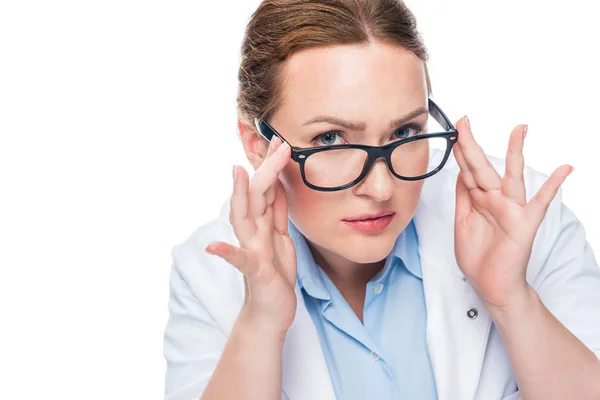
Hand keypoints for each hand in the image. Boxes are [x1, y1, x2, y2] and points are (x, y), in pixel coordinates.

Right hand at [205, 136, 296, 334]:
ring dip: (240, 195)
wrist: (271, 311)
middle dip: (263, 168)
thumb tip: (277, 180)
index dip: (269, 162)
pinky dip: (225, 253)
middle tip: (275, 142)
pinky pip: (238, 260)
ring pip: (244, 218)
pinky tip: (212, 247)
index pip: (265, 187)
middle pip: (255, 195)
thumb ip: (276, 209)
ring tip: (237, 172)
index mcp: (262, 222)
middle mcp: (253, 232)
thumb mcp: (280, 234)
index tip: (276, 137)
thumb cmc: (274, 271)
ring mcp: (251, 249)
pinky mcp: (254, 271)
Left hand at [452, 116, 573, 311]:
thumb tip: (460, 173)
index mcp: (479, 200)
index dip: (461, 152)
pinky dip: (553, 185)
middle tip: (463, 121)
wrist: (491, 285)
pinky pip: (541, 202)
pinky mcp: (524, 223)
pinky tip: (564, 169)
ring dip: (514, 152)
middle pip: (482, 167)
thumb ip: (464, 198)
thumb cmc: (478, 256)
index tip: (454, 131)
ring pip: (511, 176)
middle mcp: (495, 200)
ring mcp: (511, 209)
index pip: (468, 171)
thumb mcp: (463, 222)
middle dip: (471, 144)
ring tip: (519, 129)